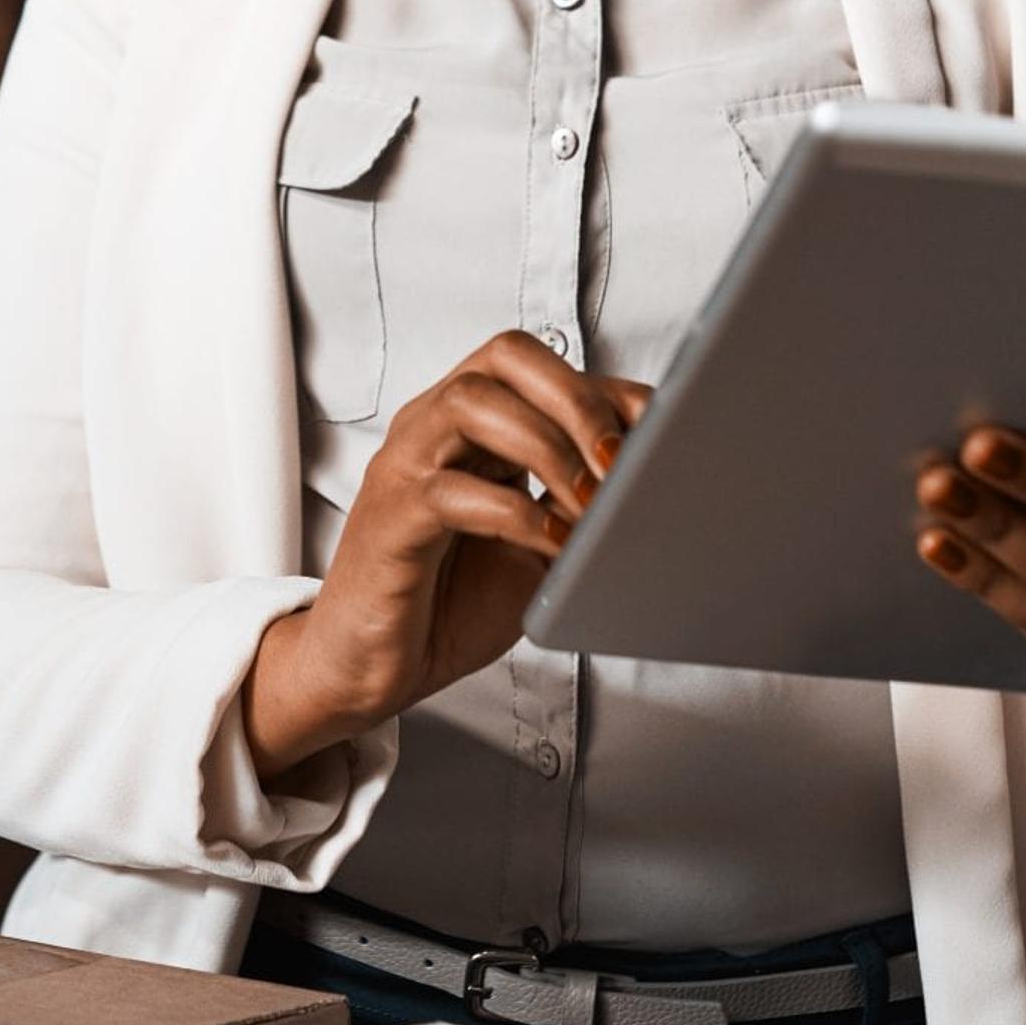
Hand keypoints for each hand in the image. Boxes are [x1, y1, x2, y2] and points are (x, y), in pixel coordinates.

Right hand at [244, 333, 649, 774]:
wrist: (367, 666)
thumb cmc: (444, 602)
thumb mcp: (534, 546)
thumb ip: (574, 507)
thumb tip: (648, 487)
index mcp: (467, 425)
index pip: (539, 365)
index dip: (605, 388)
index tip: (658, 431)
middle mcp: (432, 428)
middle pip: (505, 358)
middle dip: (577, 400)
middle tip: (619, 463)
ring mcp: (405, 467)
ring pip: (473, 404)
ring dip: (548, 446)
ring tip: (588, 504)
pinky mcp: (391, 518)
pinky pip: (451, 491)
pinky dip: (514, 513)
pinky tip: (550, 544)